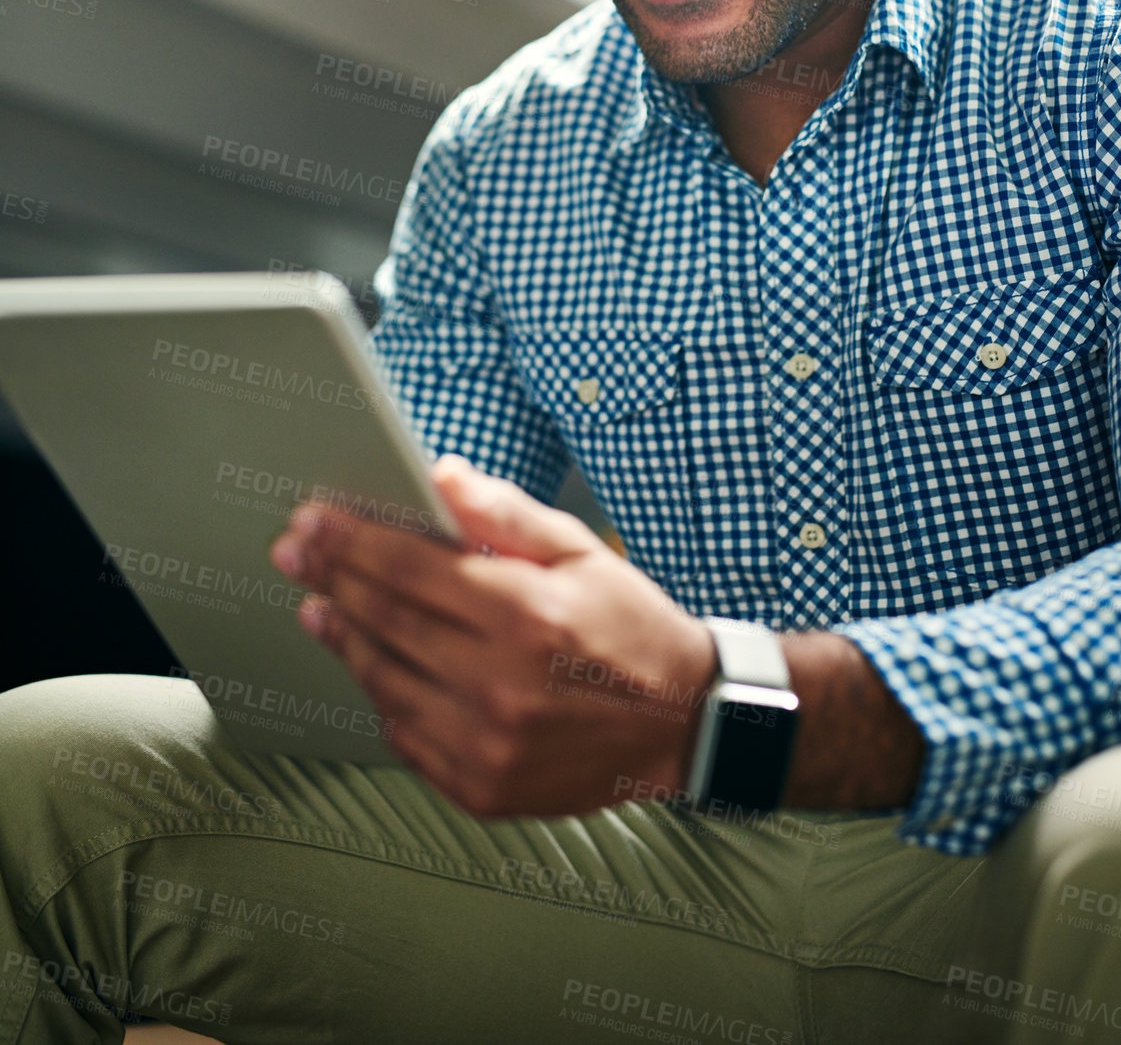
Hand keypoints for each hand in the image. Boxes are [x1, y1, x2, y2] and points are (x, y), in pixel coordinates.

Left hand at [268, 455, 717, 816]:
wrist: (683, 725)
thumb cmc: (631, 626)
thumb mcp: (580, 551)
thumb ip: (504, 515)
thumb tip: (441, 476)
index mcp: (527, 614)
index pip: (410, 568)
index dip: (351, 542)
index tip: (312, 520)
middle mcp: (501, 683)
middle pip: (386, 619)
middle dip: (330, 578)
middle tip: (293, 552)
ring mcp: (488, 744)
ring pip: (385, 680)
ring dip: (343, 637)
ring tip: (318, 606)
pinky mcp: (483, 787)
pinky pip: (407, 736)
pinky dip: (382, 695)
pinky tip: (371, 664)